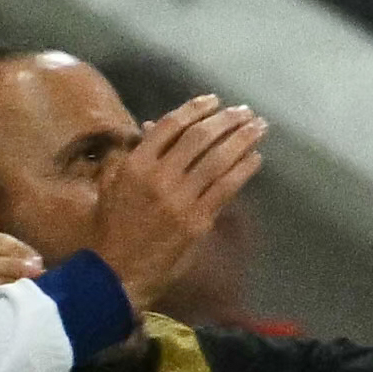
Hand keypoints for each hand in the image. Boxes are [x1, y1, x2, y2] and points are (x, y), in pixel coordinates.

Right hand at [90, 95, 266, 319]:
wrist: (118, 271)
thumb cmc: (113, 227)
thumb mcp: (114, 184)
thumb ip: (135, 154)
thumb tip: (152, 126)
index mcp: (135, 165)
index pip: (169, 126)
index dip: (195, 109)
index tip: (214, 100)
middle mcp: (159, 177)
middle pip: (199, 138)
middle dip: (226, 120)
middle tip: (245, 111)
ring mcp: (180, 199)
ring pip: (217, 160)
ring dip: (242, 140)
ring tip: (259, 127)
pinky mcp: (198, 220)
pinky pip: (226, 188)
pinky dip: (243, 170)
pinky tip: (256, 158)